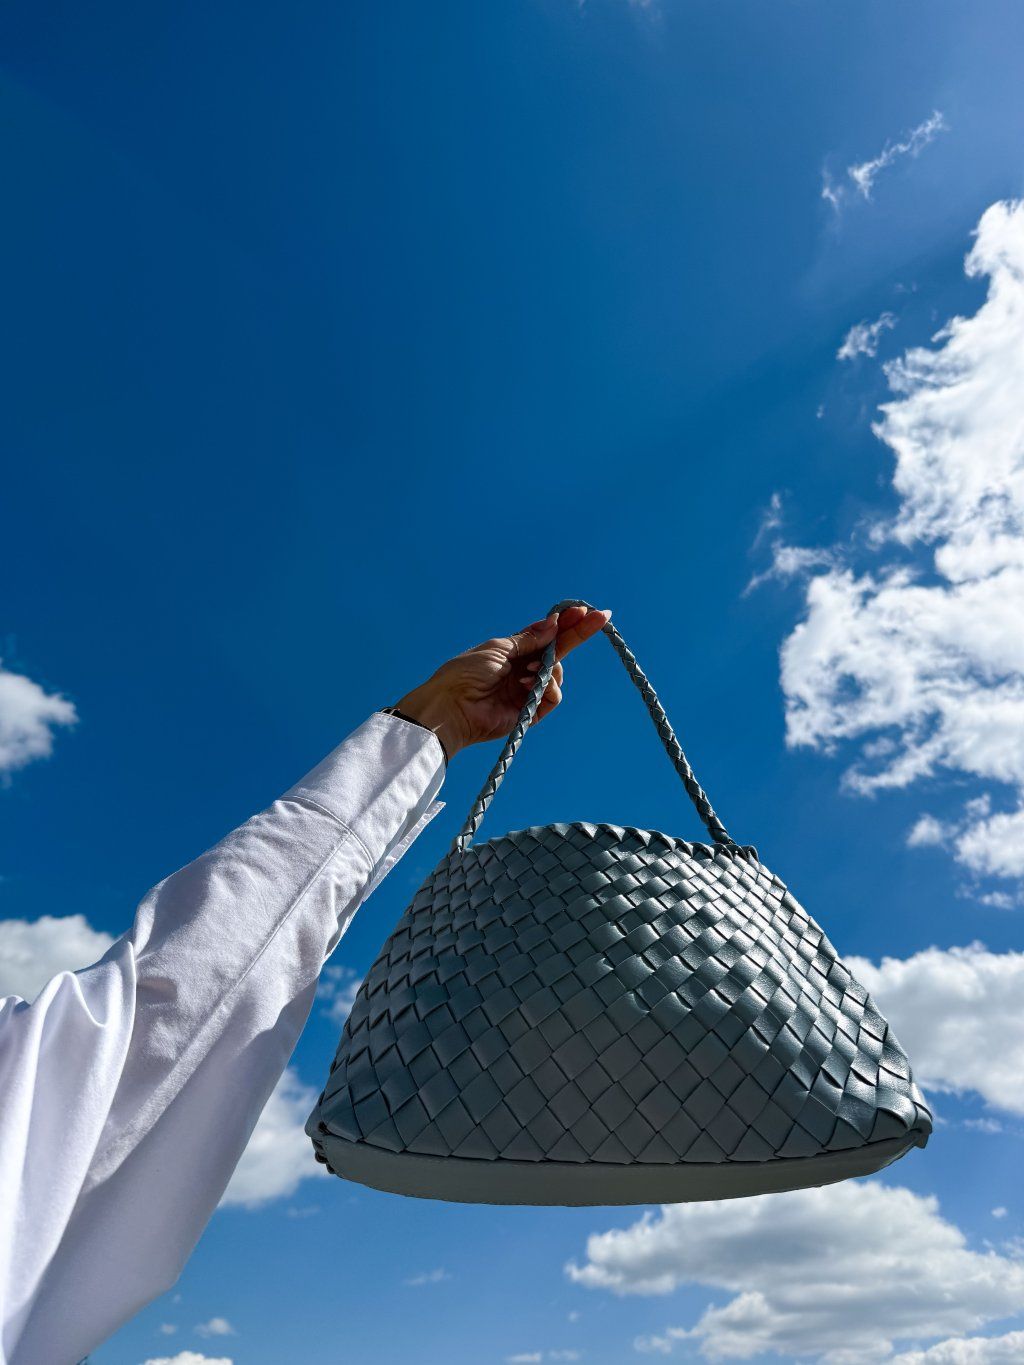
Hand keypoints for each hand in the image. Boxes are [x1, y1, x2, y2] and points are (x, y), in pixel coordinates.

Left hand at [395, 604, 611, 758]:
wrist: (451, 708)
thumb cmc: (465, 674)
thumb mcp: (498, 648)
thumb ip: (528, 639)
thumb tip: (553, 624)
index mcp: (513, 651)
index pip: (545, 634)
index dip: (565, 623)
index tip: (583, 611)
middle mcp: (523, 669)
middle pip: (558, 650)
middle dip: (578, 633)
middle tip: (602, 617)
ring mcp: (527, 690)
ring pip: (557, 673)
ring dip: (549, 668)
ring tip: (529, 672)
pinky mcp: (529, 712)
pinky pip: (552, 697)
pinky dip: (547, 688)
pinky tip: (528, 686)